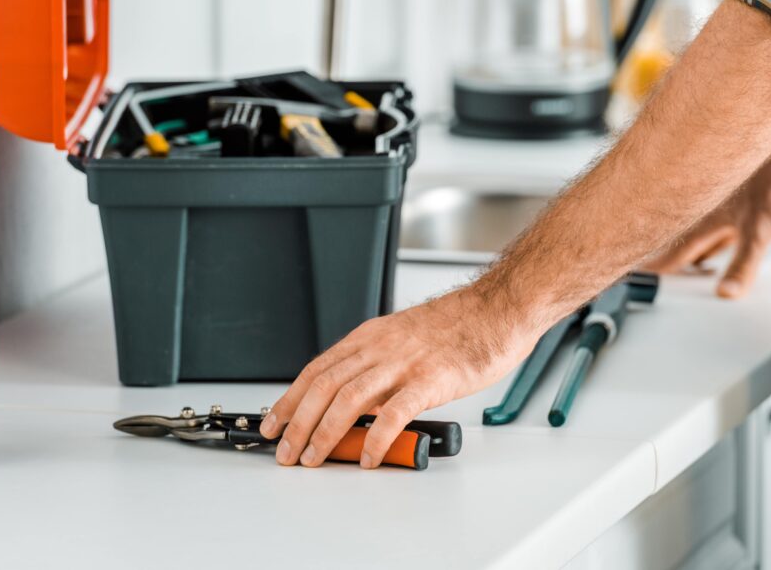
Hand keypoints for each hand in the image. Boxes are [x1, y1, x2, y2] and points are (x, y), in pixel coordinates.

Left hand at [259, 288, 537, 468]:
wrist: (497, 310)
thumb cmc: (458, 327)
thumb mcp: (404, 338)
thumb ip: (378, 366)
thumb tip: (357, 404)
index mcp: (371, 337)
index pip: (317, 369)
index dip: (289, 399)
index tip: (273, 424)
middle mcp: (380, 347)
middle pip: (324, 386)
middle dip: (298, 423)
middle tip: (286, 453)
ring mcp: (404, 363)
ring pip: (349, 399)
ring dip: (324, 433)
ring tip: (313, 459)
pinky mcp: (431, 380)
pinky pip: (395, 413)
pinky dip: (376, 438)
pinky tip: (369, 457)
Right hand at [643, 151, 770, 298]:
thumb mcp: (759, 230)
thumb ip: (743, 263)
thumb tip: (725, 293)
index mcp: (702, 222)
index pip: (670, 254)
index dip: (654, 269)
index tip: (634, 279)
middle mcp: (704, 211)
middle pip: (679, 242)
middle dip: (667, 258)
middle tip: (648, 273)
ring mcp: (720, 202)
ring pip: (696, 230)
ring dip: (689, 246)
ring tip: (680, 263)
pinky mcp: (736, 194)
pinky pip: (714, 220)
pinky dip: (713, 234)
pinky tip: (718, 238)